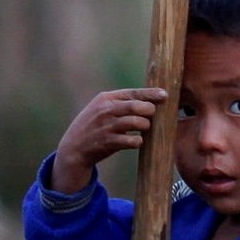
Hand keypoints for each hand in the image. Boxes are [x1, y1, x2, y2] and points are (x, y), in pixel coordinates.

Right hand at [51, 88, 165, 194]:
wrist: (74, 147)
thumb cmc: (93, 126)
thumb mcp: (100, 108)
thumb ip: (120, 102)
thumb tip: (148, 99)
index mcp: (105, 98)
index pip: (133, 92)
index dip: (151, 94)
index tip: (165, 95)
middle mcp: (106, 110)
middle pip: (137, 106)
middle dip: (149, 110)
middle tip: (151, 115)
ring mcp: (107, 126)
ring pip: (137, 122)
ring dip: (145, 126)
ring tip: (144, 128)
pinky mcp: (109, 142)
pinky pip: (132, 141)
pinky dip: (138, 141)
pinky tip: (137, 141)